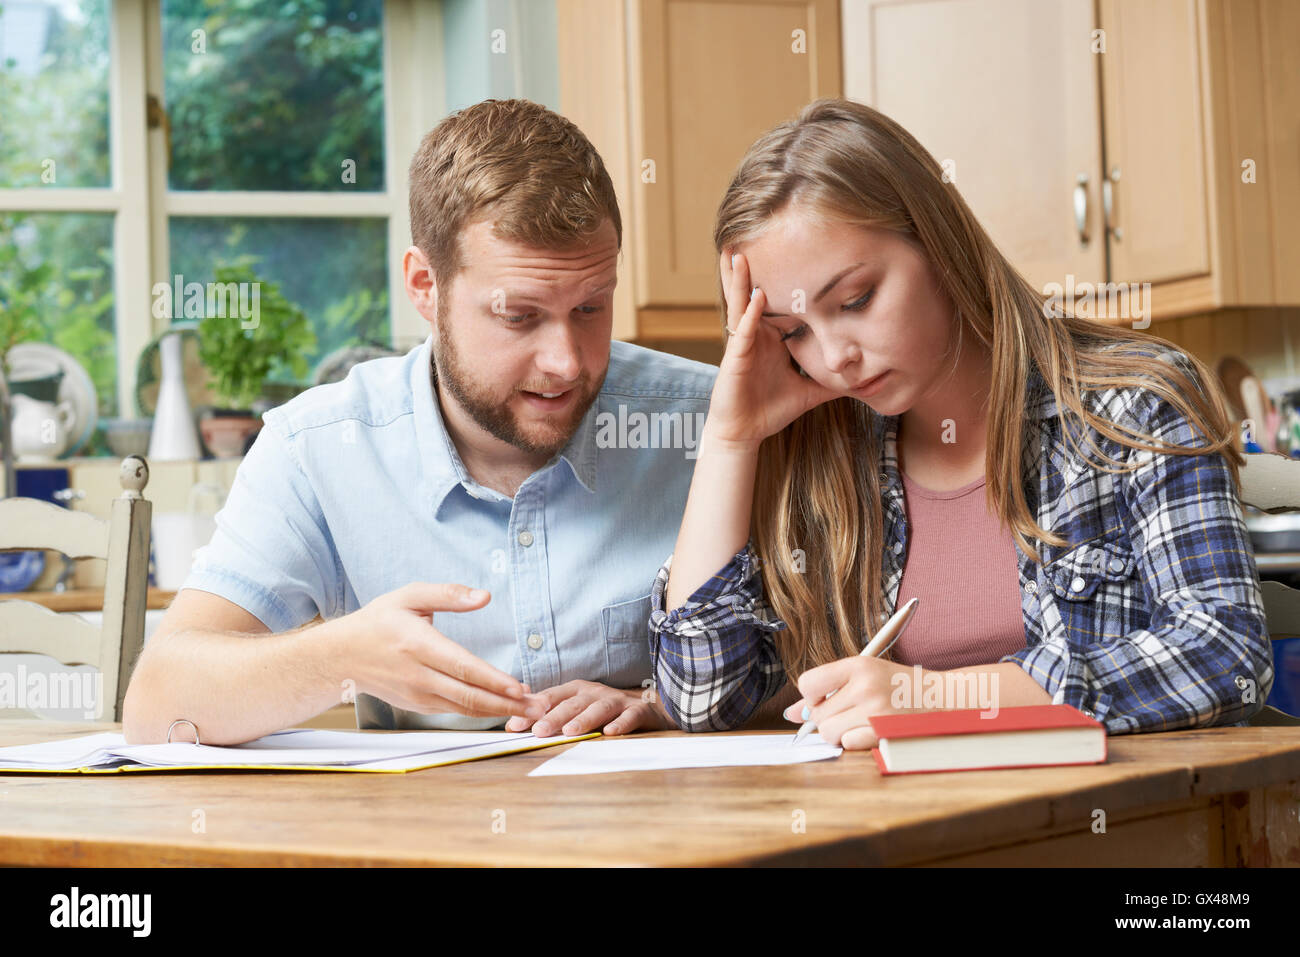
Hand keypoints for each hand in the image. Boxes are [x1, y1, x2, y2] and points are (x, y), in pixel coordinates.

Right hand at [338, 582, 547, 719]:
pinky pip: (455, 712)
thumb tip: (485, 596)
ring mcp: (417, 695)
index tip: (520, 688)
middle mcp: (418, 675)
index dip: (493, 681)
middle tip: (540, 708)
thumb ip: (449, 594)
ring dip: (500, 712)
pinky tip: (504, 709)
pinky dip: (482, 713)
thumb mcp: (409, 596)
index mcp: (418, 645)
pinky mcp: (418, 706)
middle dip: (508, 704)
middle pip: (469, 696)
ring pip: (465, 709)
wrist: (342, 656)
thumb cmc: (379, 621)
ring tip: (532, 712)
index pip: (462, 668)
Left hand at [504, 679, 672, 736]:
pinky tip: (610, 734)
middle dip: (554, 716)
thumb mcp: (576, 707)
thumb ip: (548, 713)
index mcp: (576, 690)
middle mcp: (594, 693)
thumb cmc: (603, 711)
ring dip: (584, 719)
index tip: (515, 726)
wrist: (647, 707)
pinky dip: (620, 725)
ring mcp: (617, 701)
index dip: (533, 711)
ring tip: (570, 732)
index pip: (551, 699)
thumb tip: (512, 723)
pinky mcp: (638, 711)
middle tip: (539, 731)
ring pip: (599, 708)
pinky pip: (629, 717)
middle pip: (572, 704)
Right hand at [703, 249, 838, 451]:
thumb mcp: (809, 392)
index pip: (775, 302)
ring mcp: (742, 346)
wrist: (744, 435)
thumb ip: (831, 381)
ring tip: (741, 253)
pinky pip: (744, 333)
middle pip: (752, 294)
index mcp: (768, 339)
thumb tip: (861, 378)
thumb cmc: (768, 411)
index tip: (792, 252)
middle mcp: (753, 336)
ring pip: (741, 305)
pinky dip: (751, 314)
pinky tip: (758, 296)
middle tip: (754, 235)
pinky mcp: (735, 360)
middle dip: (751, 268)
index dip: (782, 279)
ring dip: (741, 280)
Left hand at [783, 656, 915, 749]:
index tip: (822, 699)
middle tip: (848, 713)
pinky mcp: (885, 734)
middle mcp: (866, 686)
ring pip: (829, 732)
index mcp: (859, 665)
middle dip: (826, 719)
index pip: (808, 683)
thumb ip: (827, 691)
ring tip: (859, 722)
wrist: (942, 699)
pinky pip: (848, 744)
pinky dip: (854, 742)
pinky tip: (870, 731)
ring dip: (839, 732)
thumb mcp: (864, 676)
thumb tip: (790, 714)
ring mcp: (876, 711)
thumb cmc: (898, 686)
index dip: (810, 696)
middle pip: (817, 714)